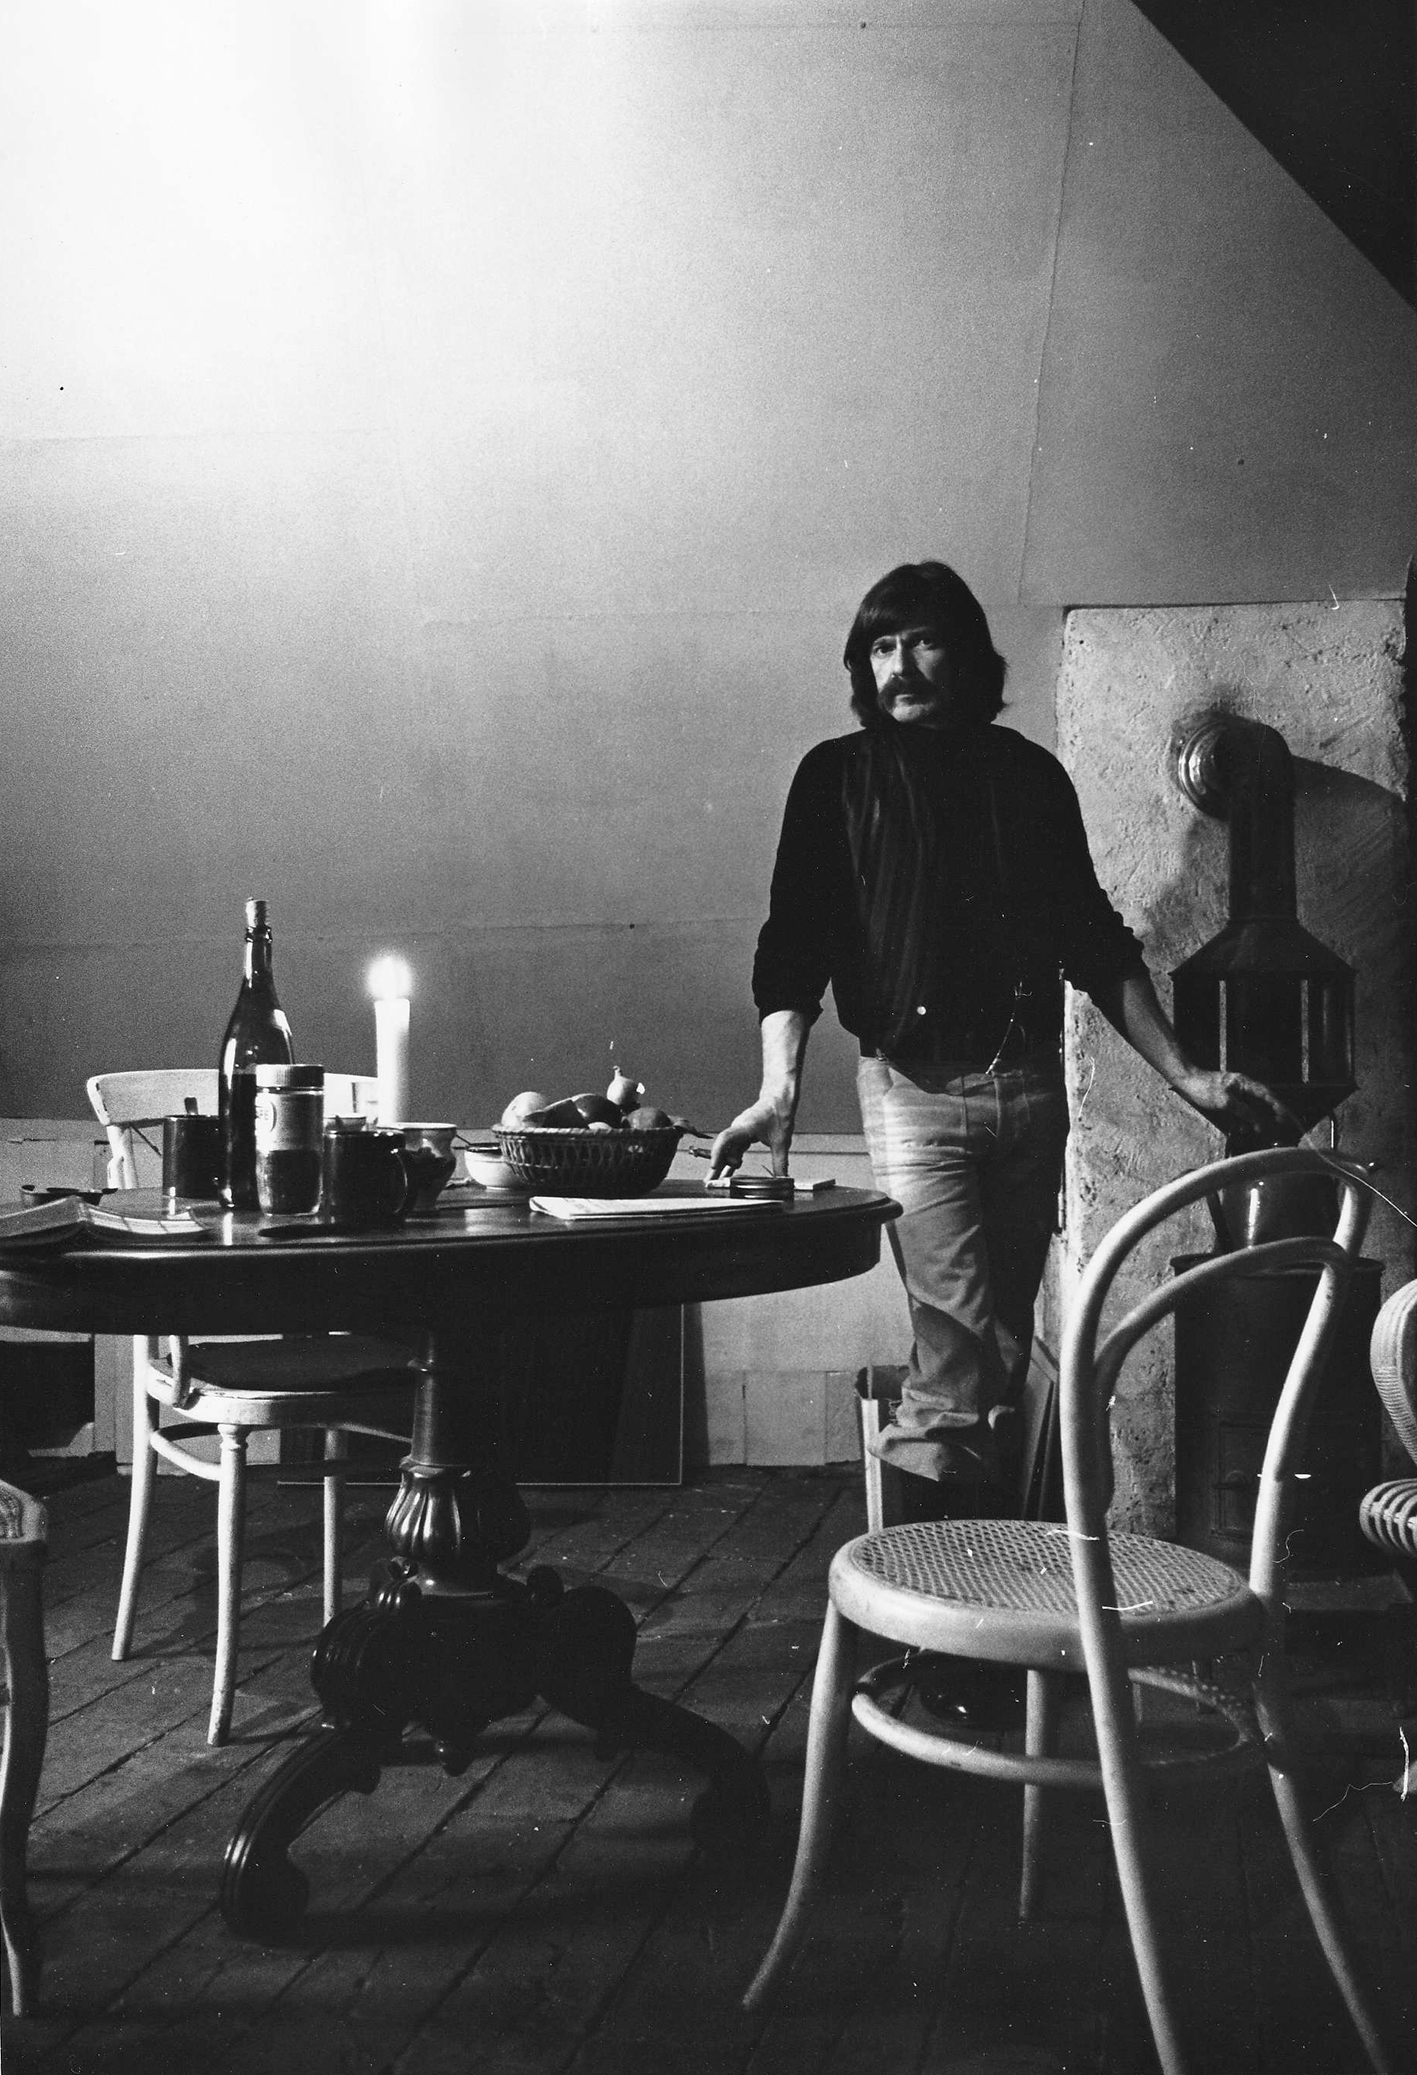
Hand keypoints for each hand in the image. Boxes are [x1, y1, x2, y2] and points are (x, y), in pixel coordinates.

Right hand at [708, 1097, 793, 1177]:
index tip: (714, 1166)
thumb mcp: (782, 1141)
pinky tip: (727, 1173)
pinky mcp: (743, 1135)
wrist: (779, 1099)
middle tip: (710, 1182)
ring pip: (728, 1150)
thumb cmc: (779, 1114)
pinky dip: (732, 1160)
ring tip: (716, 1182)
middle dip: (716, 1166)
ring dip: (723, 1165)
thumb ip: (780, 1162)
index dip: (718, 1153)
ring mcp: (739, 1132)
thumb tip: (783, 1180)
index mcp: (745, 1127)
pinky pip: (734, 1149)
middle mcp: (738, 1129)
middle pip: (723, 1148)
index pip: (725, 1139)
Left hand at [1172, 1068, 1300, 1140]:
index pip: (1267, 1095)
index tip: (1285, 1116)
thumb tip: (1256, 1121)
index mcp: (1245, 1083)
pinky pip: (1240, 1108)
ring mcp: (1235, 1091)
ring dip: (1255, 1118)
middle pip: (1262, 1100)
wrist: (1186, 1081)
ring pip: (1251, 1106)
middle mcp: (1242, 1086)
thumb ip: (1243, 1111)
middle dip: (1270, 1113)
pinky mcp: (1227, 1097)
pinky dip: (1243, 1118)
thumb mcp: (1225, 1102)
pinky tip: (1242, 1127)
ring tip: (1259, 1130)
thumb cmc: (1204, 1088)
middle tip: (1279, 1124)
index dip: (1278, 1106)